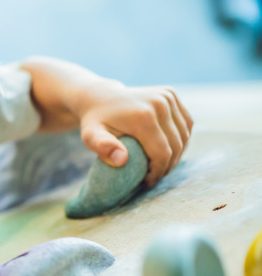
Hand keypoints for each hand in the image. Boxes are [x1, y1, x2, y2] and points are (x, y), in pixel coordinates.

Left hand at [78, 84, 193, 186]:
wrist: (99, 97)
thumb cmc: (95, 122)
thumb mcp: (91, 136)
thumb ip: (102, 147)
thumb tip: (122, 160)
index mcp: (143, 115)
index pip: (162, 153)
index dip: (158, 172)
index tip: (147, 182)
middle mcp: (160, 103)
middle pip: (176, 145)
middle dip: (167, 166)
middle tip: (154, 177)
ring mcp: (167, 96)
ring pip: (184, 136)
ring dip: (176, 154)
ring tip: (160, 165)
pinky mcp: (171, 94)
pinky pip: (185, 124)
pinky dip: (180, 139)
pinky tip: (166, 149)